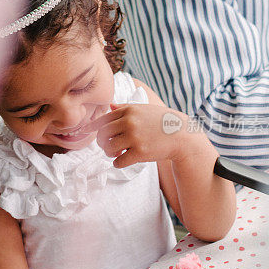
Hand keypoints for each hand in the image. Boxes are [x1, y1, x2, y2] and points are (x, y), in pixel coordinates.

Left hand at [84, 103, 198, 167]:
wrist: (182, 135)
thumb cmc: (161, 122)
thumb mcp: (143, 109)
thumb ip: (125, 107)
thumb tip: (109, 106)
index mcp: (128, 110)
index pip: (102, 120)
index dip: (93, 128)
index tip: (86, 132)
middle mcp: (129, 122)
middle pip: (102, 135)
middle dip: (102, 142)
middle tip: (109, 146)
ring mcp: (134, 137)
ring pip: (108, 148)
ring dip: (110, 153)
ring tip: (118, 153)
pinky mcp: (140, 152)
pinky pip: (118, 161)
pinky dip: (118, 163)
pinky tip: (124, 160)